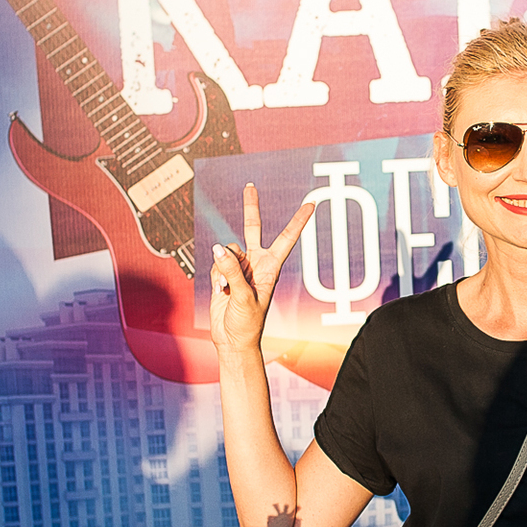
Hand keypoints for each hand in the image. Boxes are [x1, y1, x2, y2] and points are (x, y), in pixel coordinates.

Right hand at [209, 183, 313, 357]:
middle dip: (250, 208)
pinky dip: (215, 277)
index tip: (310, 204)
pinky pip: (216, 264)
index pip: (287, 238)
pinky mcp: (224, 275)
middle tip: (250, 186)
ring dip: (223, 269)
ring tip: (228, 290)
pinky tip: (221, 292)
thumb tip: (219, 249)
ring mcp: (239, 268)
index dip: (298, 221)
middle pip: (252, 229)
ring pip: (226, 251)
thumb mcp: (243, 296)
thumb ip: (231, 271)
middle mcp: (256, 264)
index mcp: (271, 268)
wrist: (232, 339)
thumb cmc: (248, 324)